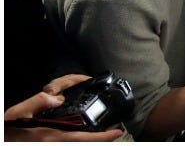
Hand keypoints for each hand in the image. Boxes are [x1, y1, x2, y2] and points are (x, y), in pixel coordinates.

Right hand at [3, 75, 122, 140]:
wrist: (2, 138)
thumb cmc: (7, 130)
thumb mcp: (19, 112)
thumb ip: (39, 101)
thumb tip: (58, 97)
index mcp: (50, 135)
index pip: (82, 137)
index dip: (102, 137)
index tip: (117, 133)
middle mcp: (55, 141)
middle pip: (83, 140)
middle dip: (98, 136)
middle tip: (112, 131)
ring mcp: (53, 142)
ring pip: (77, 139)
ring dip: (88, 136)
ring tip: (101, 132)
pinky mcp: (49, 140)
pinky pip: (69, 138)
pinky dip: (78, 135)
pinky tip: (79, 129)